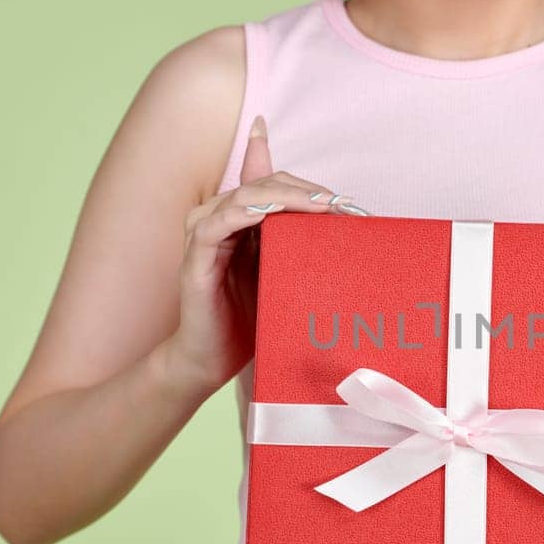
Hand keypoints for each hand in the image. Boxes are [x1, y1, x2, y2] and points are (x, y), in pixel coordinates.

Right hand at [163, 114, 370, 393]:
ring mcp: (205, 237)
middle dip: (305, 191)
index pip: (276, 184)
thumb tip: (342, 228)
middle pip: (263, 184)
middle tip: (341, 204)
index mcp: (242, 219)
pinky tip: (267, 214)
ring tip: (319, 206)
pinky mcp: (194, 259)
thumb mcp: (286, 276)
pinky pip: (214, 226)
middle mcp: (220, 219)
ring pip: (243, 197)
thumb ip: (302, 247)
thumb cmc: (252, 318)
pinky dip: (242, 214)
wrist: (214, 360)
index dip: (310, 187)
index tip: (348, 203)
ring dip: (283, 197)